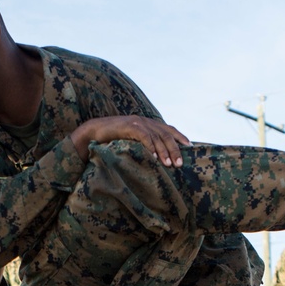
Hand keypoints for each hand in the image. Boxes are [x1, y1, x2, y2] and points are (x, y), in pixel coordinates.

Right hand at [69, 116, 190, 166]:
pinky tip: (154, 158)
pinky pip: (144, 137)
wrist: (93, 131)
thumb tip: (156, 158)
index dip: (180, 137)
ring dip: (164, 151)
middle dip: (174, 149)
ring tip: (169, 164)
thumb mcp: (132, 141)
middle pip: (166, 134)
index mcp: (148, 123)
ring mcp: (137, 122)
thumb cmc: (112, 139)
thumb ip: (144, 144)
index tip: (190, 147)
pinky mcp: (129, 126)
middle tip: (180, 164)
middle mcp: (145, 121)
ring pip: (157, 137)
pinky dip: (150, 147)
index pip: (168, 129)